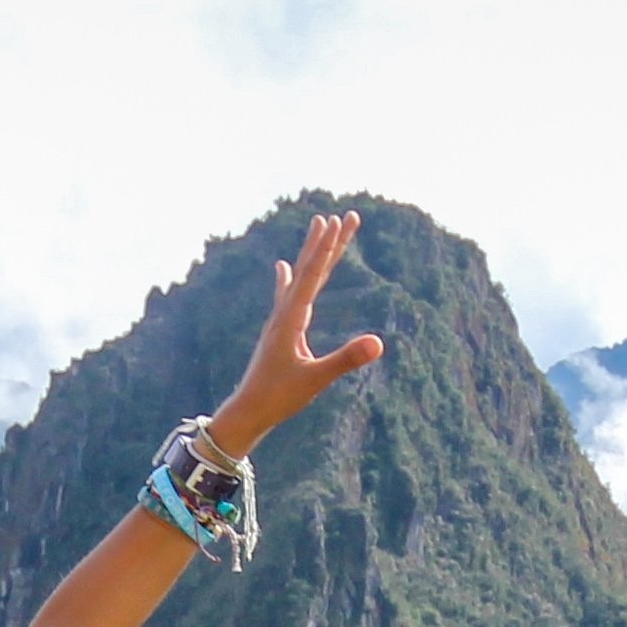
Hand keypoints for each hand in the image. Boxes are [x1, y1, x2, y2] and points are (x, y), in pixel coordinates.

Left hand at [207, 210, 385, 457]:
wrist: (248, 411)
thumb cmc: (278, 397)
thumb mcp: (316, 379)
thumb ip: (346, 359)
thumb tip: (379, 343)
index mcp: (291, 318)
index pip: (313, 275)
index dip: (328, 248)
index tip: (339, 221)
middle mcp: (284, 312)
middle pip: (309, 269)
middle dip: (327, 242)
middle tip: (342, 215)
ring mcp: (280, 320)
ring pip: (300, 278)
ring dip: (312, 253)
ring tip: (318, 225)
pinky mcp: (280, 331)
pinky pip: (287, 295)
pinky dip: (288, 278)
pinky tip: (282, 266)